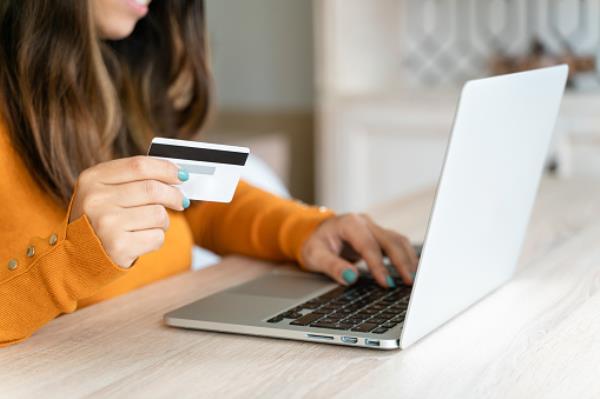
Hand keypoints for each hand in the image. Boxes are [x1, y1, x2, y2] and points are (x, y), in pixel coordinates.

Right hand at [70, 156, 187, 267]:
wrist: (76, 258)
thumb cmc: (99, 220)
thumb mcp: (105, 192)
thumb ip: (135, 179)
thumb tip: (178, 175)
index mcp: (92, 179)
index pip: (139, 166)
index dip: (166, 168)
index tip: (181, 175)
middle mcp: (96, 200)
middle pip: (153, 189)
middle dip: (174, 195)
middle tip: (180, 201)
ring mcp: (106, 224)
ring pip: (158, 214)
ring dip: (163, 221)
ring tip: (150, 225)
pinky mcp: (118, 247)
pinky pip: (157, 237)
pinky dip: (156, 239)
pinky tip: (141, 240)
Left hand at [300, 214, 417, 287]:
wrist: (313, 233)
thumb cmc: (314, 244)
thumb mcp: (315, 256)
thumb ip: (333, 266)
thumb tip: (351, 277)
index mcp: (349, 223)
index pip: (368, 245)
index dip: (378, 265)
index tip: (386, 283)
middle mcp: (365, 222)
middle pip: (389, 240)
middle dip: (401, 262)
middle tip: (409, 282)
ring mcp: (373, 228)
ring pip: (397, 241)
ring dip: (408, 259)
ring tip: (414, 278)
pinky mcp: (378, 236)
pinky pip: (396, 244)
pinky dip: (406, 256)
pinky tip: (411, 270)